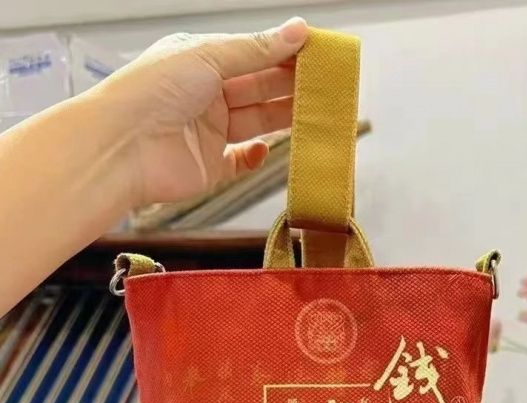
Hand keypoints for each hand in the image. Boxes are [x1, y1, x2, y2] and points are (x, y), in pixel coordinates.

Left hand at [97, 17, 307, 206]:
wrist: (122, 148)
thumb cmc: (151, 92)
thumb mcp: (208, 57)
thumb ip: (256, 49)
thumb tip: (297, 31)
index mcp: (200, 62)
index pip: (252, 55)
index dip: (284, 55)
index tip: (316, 54)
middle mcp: (205, 96)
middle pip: (258, 89)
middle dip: (291, 86)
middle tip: (325, 85)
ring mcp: (208, 132)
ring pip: (256, 122)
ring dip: (283, 117)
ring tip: (314, 112)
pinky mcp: (210, 167)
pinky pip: (240, 162)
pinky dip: (255, 157)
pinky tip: (266, 148)